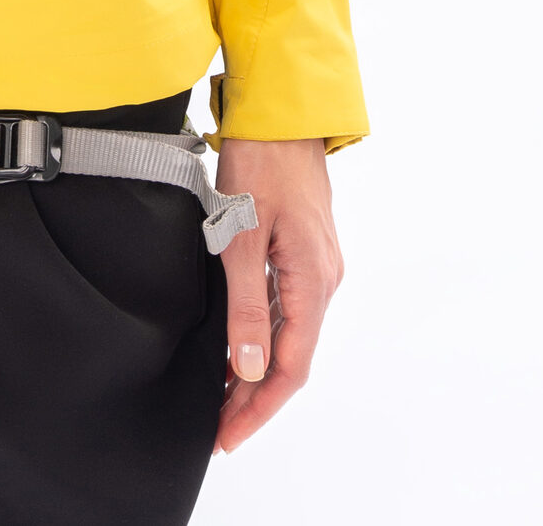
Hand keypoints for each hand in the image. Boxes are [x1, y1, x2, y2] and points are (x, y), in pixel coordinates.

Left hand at [214, 137, 342, 454]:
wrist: (280, 108)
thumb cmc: (261, 162)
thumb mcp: (243, 236)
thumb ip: (246, 306)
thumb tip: (250, 368)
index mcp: (314, 282)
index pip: (290, 368)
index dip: (259, 408)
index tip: (227, 436)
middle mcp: (323, 279)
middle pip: (291, 357)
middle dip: (255, 396)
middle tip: (219, 426)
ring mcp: (315, 264)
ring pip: (288, 333)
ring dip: (257, 367)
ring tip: (221, 395)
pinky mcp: (302, 248)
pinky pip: (285, 305)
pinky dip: (261, 333)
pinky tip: (236, 342)